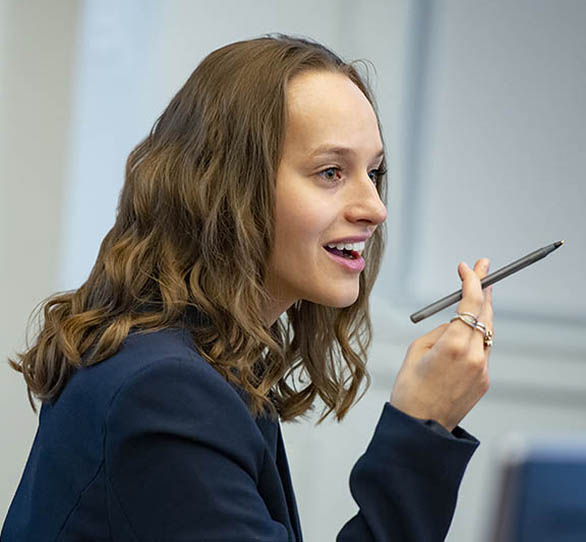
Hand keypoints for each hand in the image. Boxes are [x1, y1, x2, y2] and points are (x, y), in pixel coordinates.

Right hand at [390, 258, 493, 431]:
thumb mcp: (417, 350)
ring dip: (481, 312)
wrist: (421, 426)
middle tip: (483, 268)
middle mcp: (474, 355)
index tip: (467, 267)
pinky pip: (483, 350)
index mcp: (454, 345)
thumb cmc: (410, 388)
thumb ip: (440, 331)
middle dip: (484, 289)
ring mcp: (483, 369)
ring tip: (476, 295)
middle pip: (486, 313)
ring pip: (487, 332)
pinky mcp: (484, 380)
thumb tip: (455, 324)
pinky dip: (476, 337)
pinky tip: (465, 333)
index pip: (471, 303)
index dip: (472, 281)